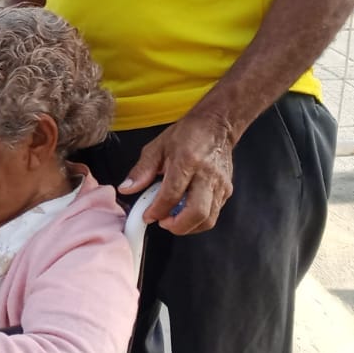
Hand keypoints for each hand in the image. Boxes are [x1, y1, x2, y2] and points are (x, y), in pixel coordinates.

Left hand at [118, 111, 235, 234]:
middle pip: (196, 213)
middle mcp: (206, 175)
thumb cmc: (187, 134)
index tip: (147, 216)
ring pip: (208, 219)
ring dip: (188, 227)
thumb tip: (127, 188)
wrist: (217, 125)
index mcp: (187, 161)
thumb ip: (141, 170)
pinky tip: (185, 213)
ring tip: (172, 220)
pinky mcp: (227, 190)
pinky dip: (198, 220)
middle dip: (177, 226)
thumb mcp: (157, 147)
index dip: (157, 210)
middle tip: (162, 223)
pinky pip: (213, 214)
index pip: (172, 194)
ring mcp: (220, 184)